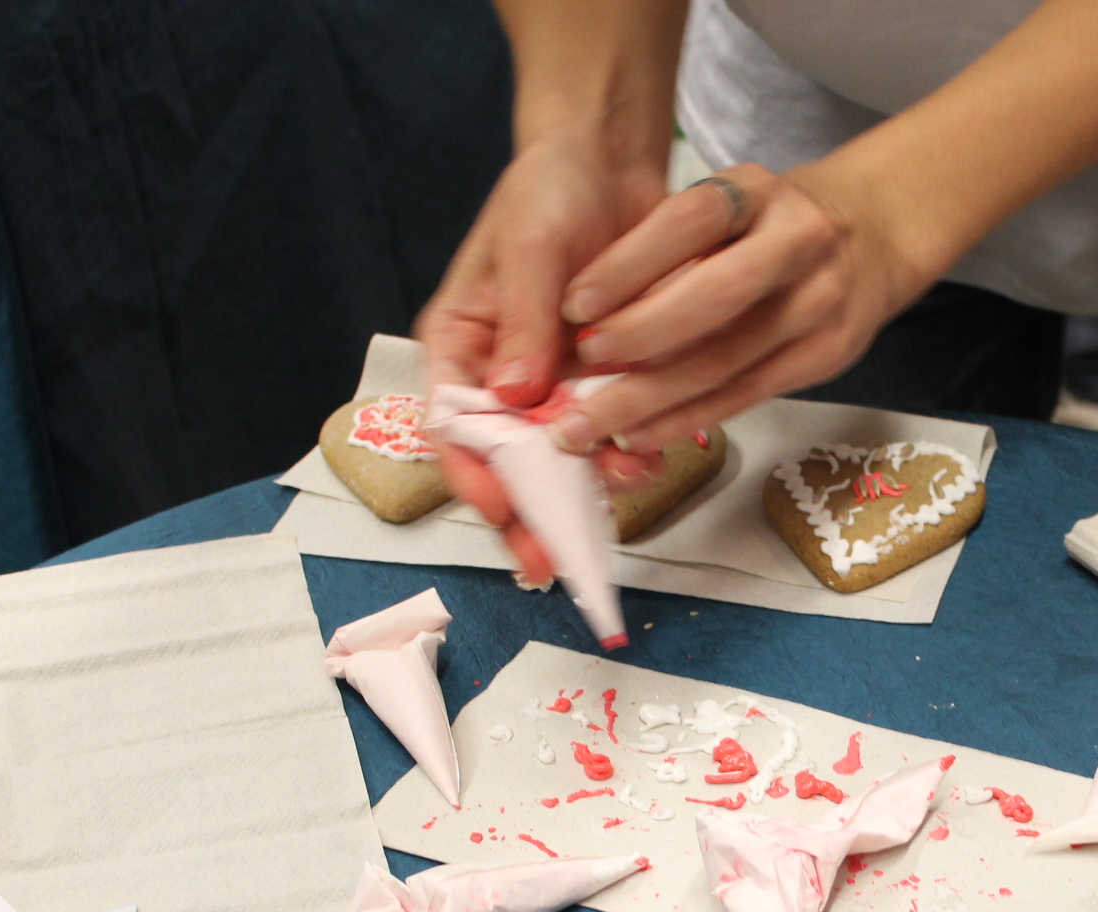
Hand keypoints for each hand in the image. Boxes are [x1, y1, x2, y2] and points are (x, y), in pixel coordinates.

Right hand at [415, 135, 666, 581]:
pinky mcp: (606, 381)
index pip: (451, 426)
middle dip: (527, 514)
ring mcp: (556, 385)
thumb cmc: (549, 191)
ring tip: (618, 493)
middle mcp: (503, 377)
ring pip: (561, 457)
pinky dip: (625, 451)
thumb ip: (522, 319)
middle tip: (547, 562)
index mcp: (461, 347)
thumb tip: (511, 395)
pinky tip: (646, 462)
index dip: (473, 475)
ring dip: (586, 486)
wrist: (612, 164)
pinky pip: (610, 431)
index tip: (500, 510)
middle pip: (505, 463)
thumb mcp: (528, 245)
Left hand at [540, 160, 932, 454]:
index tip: (574, 306)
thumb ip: (675, 247)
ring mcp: (820, 302)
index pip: (689, 221)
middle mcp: (798, 241)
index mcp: (760, 192)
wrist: (875, 235)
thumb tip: (582, 314)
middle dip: (638, 338)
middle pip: (715, 296)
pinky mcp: (828, 354)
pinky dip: (689, 418)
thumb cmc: (772, 225)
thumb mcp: (733, 205)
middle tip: (578, 370)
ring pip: (726, 359)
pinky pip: (747, 394)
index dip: (628, 265)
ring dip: (651, 397)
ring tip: (591, 422)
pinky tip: (644, 433)